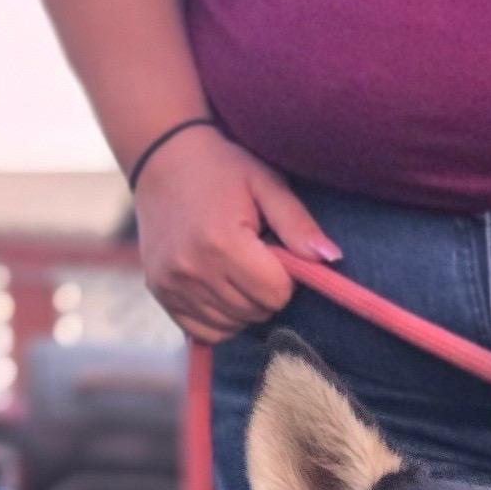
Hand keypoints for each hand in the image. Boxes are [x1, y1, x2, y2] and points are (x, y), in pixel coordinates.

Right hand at [134, 127, 340, 343]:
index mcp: (221, 242)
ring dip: (243, 306)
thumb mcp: (265, 183)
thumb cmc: (221, 168)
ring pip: (233, 325)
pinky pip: (205, 331)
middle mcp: (192, 269)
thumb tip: (331, 259)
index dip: (283, 277)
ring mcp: (172, 284)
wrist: (159, 157)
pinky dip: (220, 318)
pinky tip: (218, 287)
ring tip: (233, 267)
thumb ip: (298, 224)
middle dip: (264, 291)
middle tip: (252, 257)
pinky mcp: (160, 293)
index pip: (276, 294)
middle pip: (256, 312)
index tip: (272, 252)